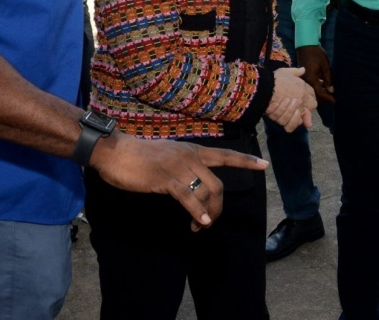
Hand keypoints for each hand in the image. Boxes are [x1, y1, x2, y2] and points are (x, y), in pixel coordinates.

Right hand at [90, 132, 267, 229]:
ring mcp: (179, 167)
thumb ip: (183, 167)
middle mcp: (190, 157)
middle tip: (209, 222)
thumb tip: (192, 184)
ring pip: (206, 193)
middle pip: (218, 185)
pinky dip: (197, 212)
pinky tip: (199, 222)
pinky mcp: (166, 179)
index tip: (264, 165)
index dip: (246, 161)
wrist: (114, 151)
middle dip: (218, 208)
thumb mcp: (168, 157)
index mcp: (192, 151)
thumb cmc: (138, 156)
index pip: (225, 155)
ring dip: (207, 214)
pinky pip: (188, 198)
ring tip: (199, 227)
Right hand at [267, 67, 316, 131]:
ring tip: (288, 113)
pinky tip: (286, 121)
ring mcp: (295, 108)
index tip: (304, 102)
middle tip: (298, 110)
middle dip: (307, 107)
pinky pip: (291, 125)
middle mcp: (302, 97)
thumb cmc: (274, 79)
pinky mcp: (286, 117)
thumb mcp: (285, 71)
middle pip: (313, 105)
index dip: (309, 99)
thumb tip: (303, 69)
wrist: (263, 87)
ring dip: (295, 116)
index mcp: (302, 87)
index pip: (313, 94)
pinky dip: (289, 124)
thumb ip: (295, 72)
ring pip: (303, 114)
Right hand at [297, 46, 334, 103]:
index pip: (319, 93)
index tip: (334, 101)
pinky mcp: (303, 77)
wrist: (306, 46)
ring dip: (320, 92)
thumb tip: (331, 91)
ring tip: (329, 93)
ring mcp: (303, 79)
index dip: (327, 98)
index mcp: (311, 79)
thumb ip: (328, 79)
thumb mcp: (325, 66)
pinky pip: (309, 85)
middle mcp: (305, 81)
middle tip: (332, 98)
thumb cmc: (317, 54)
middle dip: (323, 97)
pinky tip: (323, 86)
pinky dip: (316, 87)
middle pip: (314, 94)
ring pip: (311, 90)